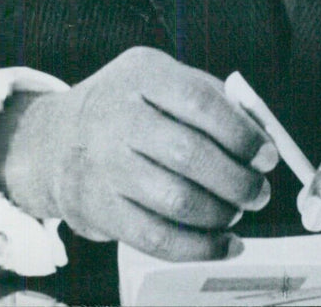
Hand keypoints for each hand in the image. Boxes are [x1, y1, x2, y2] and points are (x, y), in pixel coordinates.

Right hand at [0, 48, 277, 259]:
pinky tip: (223, 244)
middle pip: (190, 154)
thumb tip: (263, 137)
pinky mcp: (97, 209)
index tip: (267, 155)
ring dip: (220, 214)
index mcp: (143, 73)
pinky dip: (199, 248)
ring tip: (236, 213)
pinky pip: (155, 237)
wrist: (54, 140)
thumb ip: (213, 99)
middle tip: (259, 192)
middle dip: (237, 180)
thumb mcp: (162, 80)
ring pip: (176, 200)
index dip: (240, 132)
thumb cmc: (128, 108)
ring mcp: (104, 164)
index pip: (199, 101)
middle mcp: (118, 115)